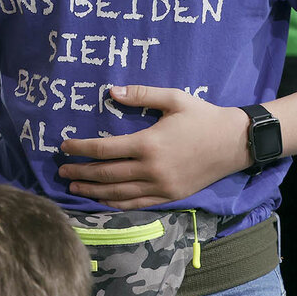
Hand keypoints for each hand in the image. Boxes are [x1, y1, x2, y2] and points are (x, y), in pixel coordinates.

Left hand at [58, 86, 248, 208]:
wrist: (234, 143)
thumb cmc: (202, 116)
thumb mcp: (173, 98)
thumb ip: (141, 94)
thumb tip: (111, 91)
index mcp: (148, 144)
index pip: (104, 149)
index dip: (80, 149)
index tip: (64, 146)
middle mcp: (151, 169)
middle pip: (106, 174)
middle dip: (80, 173)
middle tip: (61, 170)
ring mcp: (161, 186)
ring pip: (118, 193)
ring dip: (93, 191)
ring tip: (74, 188)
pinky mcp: (170, 196)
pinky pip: (137, 204)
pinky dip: (116, 204)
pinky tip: (102, 201)